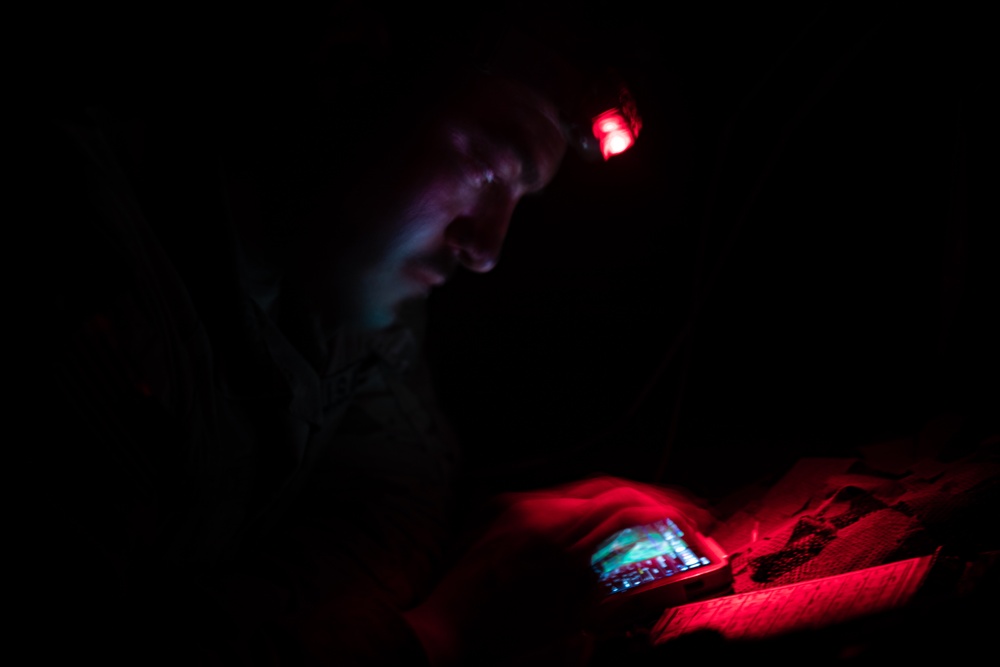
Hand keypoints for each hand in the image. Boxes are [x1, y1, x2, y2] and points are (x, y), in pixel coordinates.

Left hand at [403, 475, 716, 665]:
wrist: (443, 635)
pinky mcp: (504, 509)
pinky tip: (603, 526)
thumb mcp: (572, 620)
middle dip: (651, 499)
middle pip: (609, 487)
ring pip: (585, 489)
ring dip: (621, 502)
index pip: (628, 507)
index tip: (694, 522)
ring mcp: (518, 504)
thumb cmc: (504, 639)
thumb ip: (616, 584)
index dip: (669, 512)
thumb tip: (653, 564)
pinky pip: (557, 499)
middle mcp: (538, 508)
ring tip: (650, 520)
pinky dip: (587, 509)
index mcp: (560, 535)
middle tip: (683, 513)